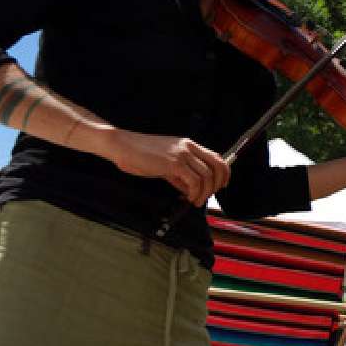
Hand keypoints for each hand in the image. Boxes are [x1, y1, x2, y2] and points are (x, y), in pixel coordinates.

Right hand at [108, 131, 230, 206]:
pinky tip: (189, 198)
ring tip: (196, 201)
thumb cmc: (140, 155)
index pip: (216, 157)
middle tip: (210, 196)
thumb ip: (179, 175)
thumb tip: (189, 189)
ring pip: (206, 176)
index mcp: (188, 145)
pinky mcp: (174, 163)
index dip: (223, 172)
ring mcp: (182, 154)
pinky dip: (195, 192)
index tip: (221, 185)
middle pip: (217, 165)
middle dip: (218, 184)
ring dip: (204, 192)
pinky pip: (194, 181)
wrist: (123, 146)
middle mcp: (188, 147)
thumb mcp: (164, 164)